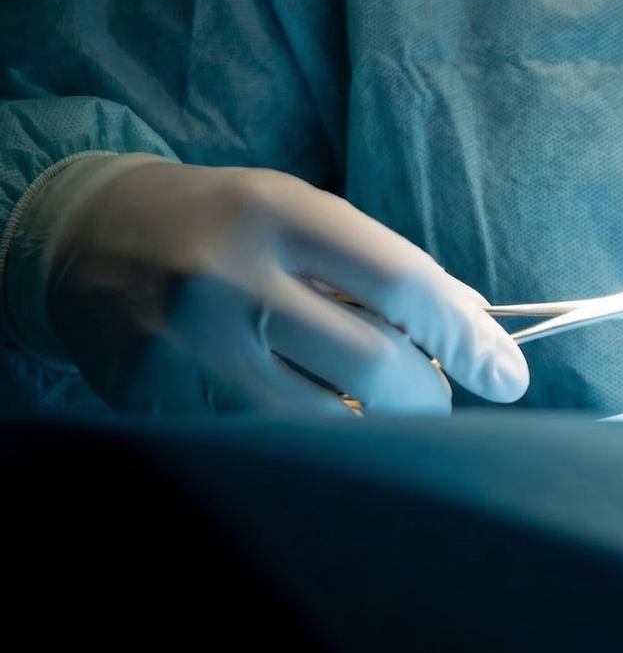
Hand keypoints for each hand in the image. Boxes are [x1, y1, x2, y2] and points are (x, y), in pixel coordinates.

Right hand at [33, 156, 528, 412]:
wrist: (83, 234)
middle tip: (438, 401)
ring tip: (372, 404)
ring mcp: (186, 344)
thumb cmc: (222, 222)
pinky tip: (302, 409)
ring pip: (322, 422)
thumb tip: (477, 326)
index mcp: (279, 215)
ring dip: (371, 426)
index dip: (469, 338)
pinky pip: (260, 439)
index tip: (510, 377)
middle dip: (428, 397)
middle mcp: (229, 277)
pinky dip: (303, 437)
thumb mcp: (303, 213)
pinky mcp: (151, 397)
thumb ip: (386, 265)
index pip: (405, 284)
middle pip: (373, 367)